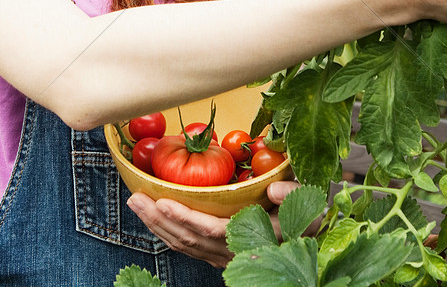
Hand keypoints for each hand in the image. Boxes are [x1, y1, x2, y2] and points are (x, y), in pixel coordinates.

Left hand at [126, 182, 318, 267]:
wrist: (310, 233)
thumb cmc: (306, 215)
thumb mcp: (307, 203)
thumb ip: (292, 196)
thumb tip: (275, 191)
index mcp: (250, 238)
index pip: (211, 231)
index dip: (186, 218)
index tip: (164, 202)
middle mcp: (231, 252)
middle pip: (188, 239)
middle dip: (159, 220)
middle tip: (136, 199)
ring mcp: (222, 255)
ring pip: (184, 244)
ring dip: (157, 225)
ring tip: (136, 203)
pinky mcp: (217, 253)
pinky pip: (187, 245)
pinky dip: (167, 231)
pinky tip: (153, 217)